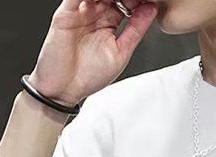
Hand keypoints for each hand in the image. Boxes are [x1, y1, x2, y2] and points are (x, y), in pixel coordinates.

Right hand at [28, 0, 158, 106]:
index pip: (125, 2)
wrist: (63, 89)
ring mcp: (80, 11)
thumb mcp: (121, 52)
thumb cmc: (88, 76)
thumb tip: (152, 9)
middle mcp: (94, 14)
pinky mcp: (65, 12)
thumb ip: (135, 30)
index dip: (136, 1)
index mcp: (108, 23)